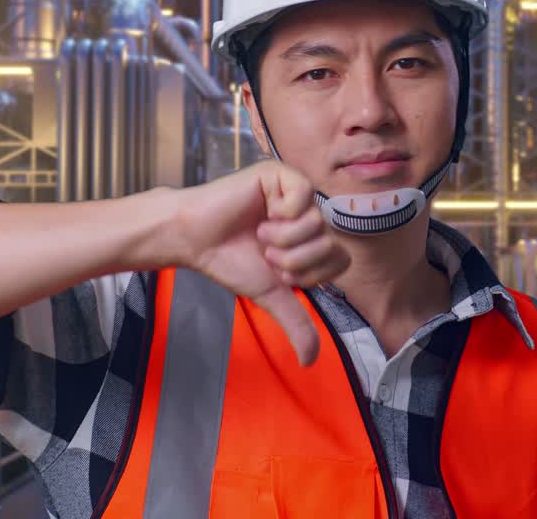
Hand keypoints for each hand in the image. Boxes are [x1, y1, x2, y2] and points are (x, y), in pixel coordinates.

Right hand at [172, 161, 349, 365]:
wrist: (195, 239)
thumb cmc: (229, 260)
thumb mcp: (270, 295)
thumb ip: (295, 323)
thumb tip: (310, 361)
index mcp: (310, 240)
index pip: (341, 260)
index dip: (311, 274)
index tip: (280, 273)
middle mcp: (308, 216)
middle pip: (330, 243)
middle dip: (293, 260)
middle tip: (266, 253)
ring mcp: (296, 193)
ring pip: (316, 223)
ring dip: (282, 238)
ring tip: (259, 233)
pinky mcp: (281, 175)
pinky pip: (304, 196)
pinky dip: (281, 214)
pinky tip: (262, 213)